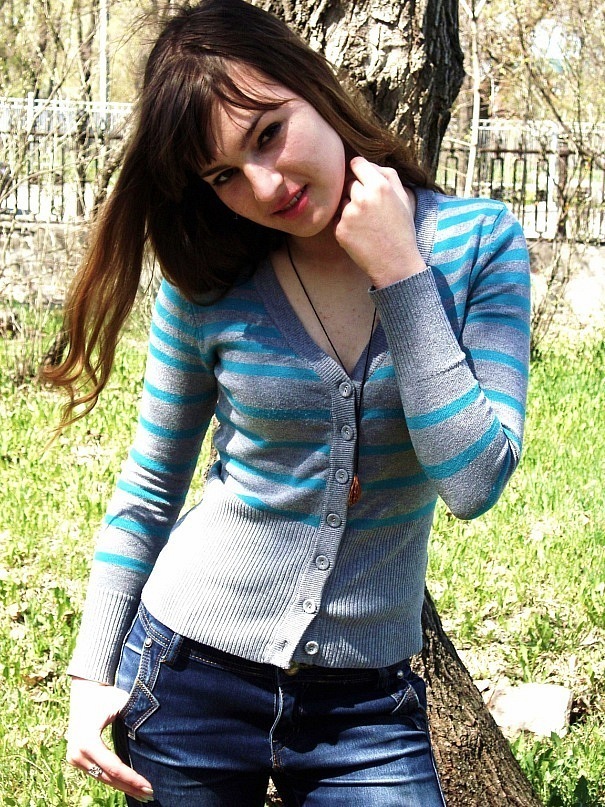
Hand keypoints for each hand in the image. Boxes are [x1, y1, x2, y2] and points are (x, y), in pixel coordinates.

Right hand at [66, 677, 154, 802]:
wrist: (85, 687)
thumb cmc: (107, 694)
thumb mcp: (123, 704)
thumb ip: (136, 718)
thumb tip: (157, 736)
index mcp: (88, 741)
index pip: (114, 767)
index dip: (132, 778)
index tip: (149, 786)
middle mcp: (77, 753)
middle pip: (107, 777)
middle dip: (129, 787)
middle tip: (150, 794)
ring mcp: (74, 757)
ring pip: (101, 777)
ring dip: (121, 786)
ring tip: (141, 793)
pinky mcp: (75, 757)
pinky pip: (96, 772)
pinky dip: (112, 779)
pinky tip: (127, 784)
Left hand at [334, 156, 426, 287]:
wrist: (396, 263)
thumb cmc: (402, 229)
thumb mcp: (404, 198)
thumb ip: (387, 175)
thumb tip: (366, 163)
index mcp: (380, 186)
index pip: (357, 163)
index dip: (359, 170)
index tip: (362, 178)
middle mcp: (362, 197)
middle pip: (349, 182)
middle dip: (357, 191)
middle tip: (370, 209)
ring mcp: (349, 214)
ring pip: (342, 201)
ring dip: (350, 207)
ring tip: (367, 224)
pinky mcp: (340, 230)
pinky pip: (338, 219)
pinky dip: (346, 224)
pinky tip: (360, 234)